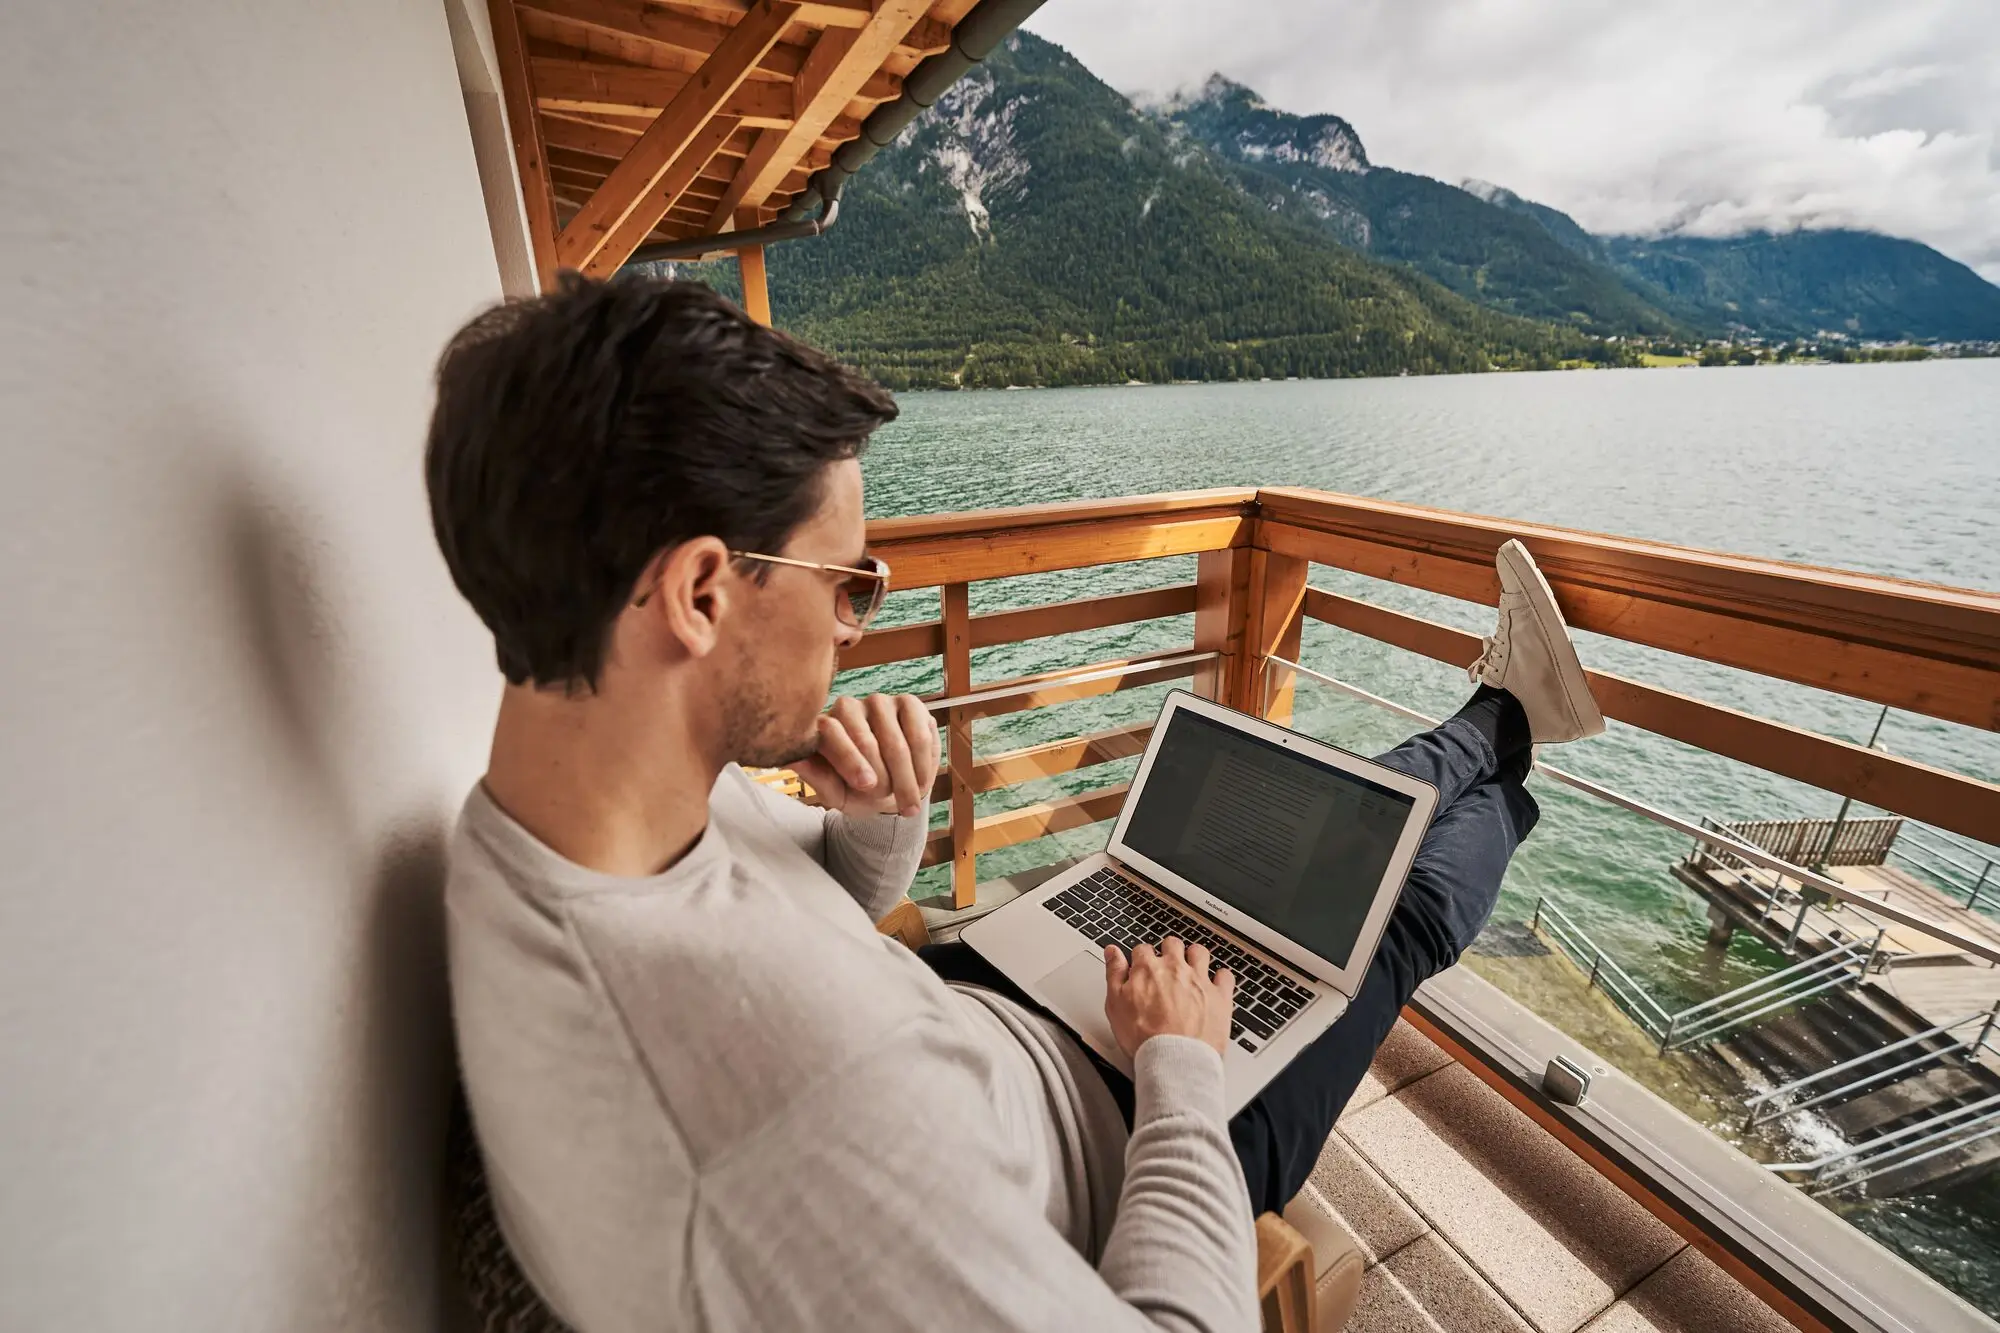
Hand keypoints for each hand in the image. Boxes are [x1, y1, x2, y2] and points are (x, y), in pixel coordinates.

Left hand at [790, 693, 939, 817]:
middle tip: (887, 801)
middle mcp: (848, 707)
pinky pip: (920, 736)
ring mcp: (880, 702)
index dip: (850, 761)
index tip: (865, 786)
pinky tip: (923, 782)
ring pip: (897, 743)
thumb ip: (816, 776)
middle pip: (867, 741)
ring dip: (906, 779)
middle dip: (882, 779)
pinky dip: (924, 765)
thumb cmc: (856, 790)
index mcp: (823, 725)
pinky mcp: (909, 703)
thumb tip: (792, 758)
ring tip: (908, 802)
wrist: (890, 788)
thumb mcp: (834, 792)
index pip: (832, 733)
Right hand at [1104, 936, 1234, 1058]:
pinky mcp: (1220, 996)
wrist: (1174, 1059)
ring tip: (1191, 969)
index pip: (1143, 949)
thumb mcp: (1115, 1004)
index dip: (1141, 958)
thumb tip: (1112, 952)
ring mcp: (1199, 981)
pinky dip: (1220, 978)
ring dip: (1194, 957)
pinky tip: (1215, 985)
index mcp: (1149, 969)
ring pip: (1199, 952)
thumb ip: (1114, 973)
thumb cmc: (1144, 1037)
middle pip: (1172, 944)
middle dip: (1168, 951)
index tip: (1142, 967)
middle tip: (1166, 965)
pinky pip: (1225, 976)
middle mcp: (1175, 969)